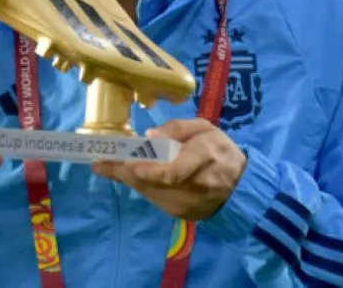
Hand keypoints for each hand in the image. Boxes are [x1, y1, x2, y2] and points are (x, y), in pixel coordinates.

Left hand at [91, 118, 246, 220]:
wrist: (241, 188)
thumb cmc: (222, 151)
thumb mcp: (205, 128)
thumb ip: (178, 128)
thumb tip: (150, 137)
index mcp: (204, 157)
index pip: (169, 169)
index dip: (143, 168)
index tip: (120, 162)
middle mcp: (194, 185)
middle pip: (152, 182)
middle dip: (124, 172)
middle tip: (100, 162)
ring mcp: (187, 204)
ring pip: (149, 191)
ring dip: (129, 179)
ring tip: (109, 166)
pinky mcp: (181, 214)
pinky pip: (155, 198)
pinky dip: (142, 185)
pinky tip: (133, 175)